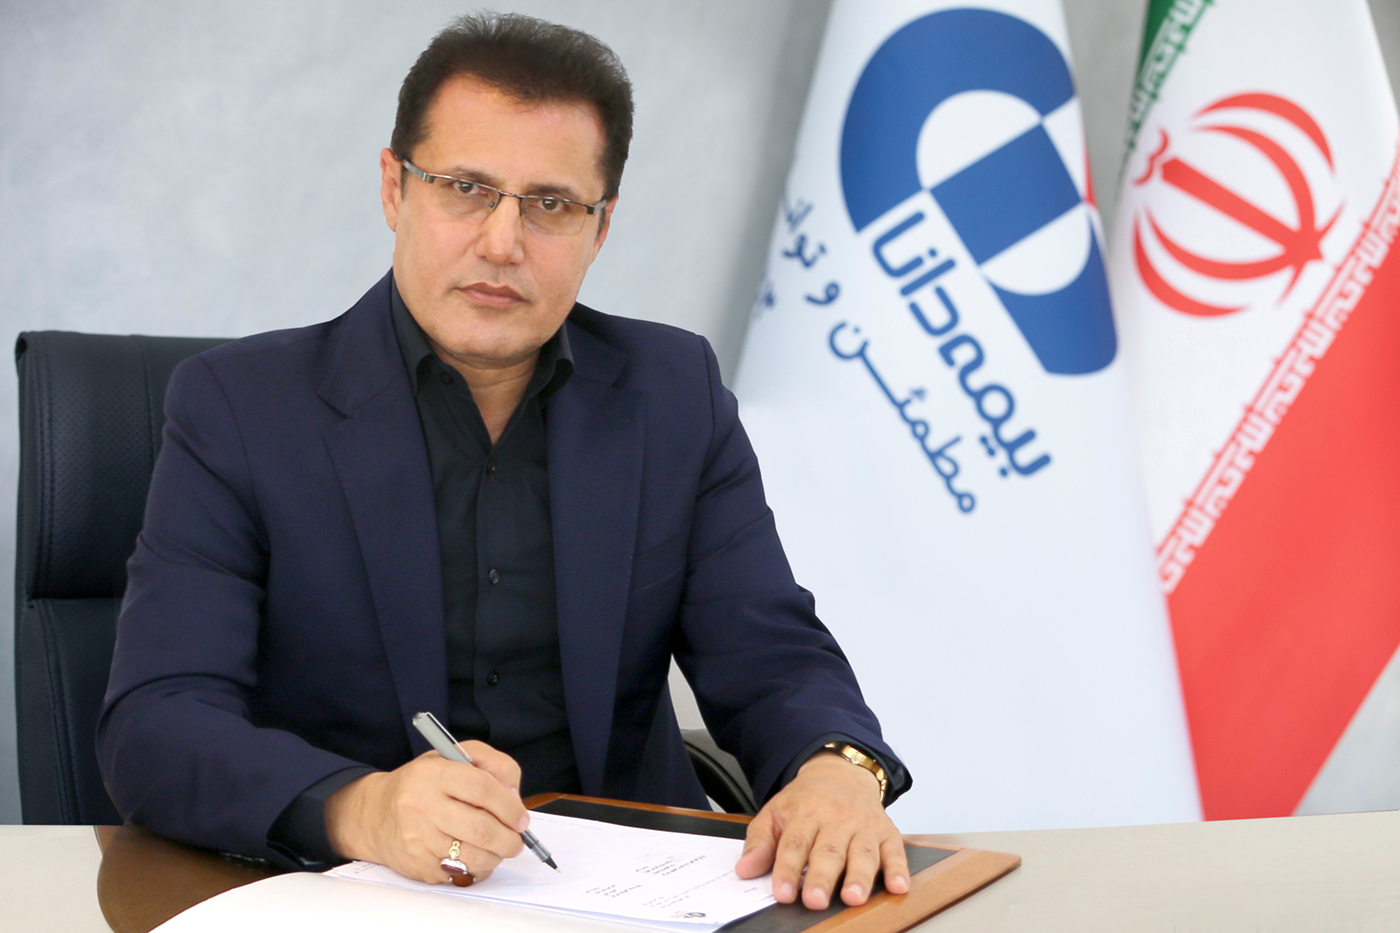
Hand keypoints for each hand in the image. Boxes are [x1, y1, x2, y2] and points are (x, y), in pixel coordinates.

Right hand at [324, 744, 527, 883]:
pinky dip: (477, 869)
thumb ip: (493, 765)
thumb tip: (514, 796)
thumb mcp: (454, 756)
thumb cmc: (423, 784)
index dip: (510, 806)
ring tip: (498, 848)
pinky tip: (475, 856)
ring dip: (496, 857)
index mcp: (434, 774)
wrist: (376, 813)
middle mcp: (422, 805)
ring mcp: (418, 839)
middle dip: (509, 839)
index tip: (521, 817)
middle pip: (481, 829)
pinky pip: (459, 874)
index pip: (483, 788)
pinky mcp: (417, 864)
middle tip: (516, 839)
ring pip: (473, 857)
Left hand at [735, 751, 908, 908]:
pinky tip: (897, 886)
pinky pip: (895, 850)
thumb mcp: (776, 812)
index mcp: (805, 813)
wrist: (840, 772)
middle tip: (814, 900)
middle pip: (828, 851)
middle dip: (821, 877)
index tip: (782, 893)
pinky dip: (898, 869)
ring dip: (859, 876)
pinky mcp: (887, 831)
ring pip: (862, 852)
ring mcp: (863, 826)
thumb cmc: (806, 800)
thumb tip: (745, 869)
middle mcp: (836, 819)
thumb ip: (760, 842)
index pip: (794, 844)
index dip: (787, 870)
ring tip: (853, 898)